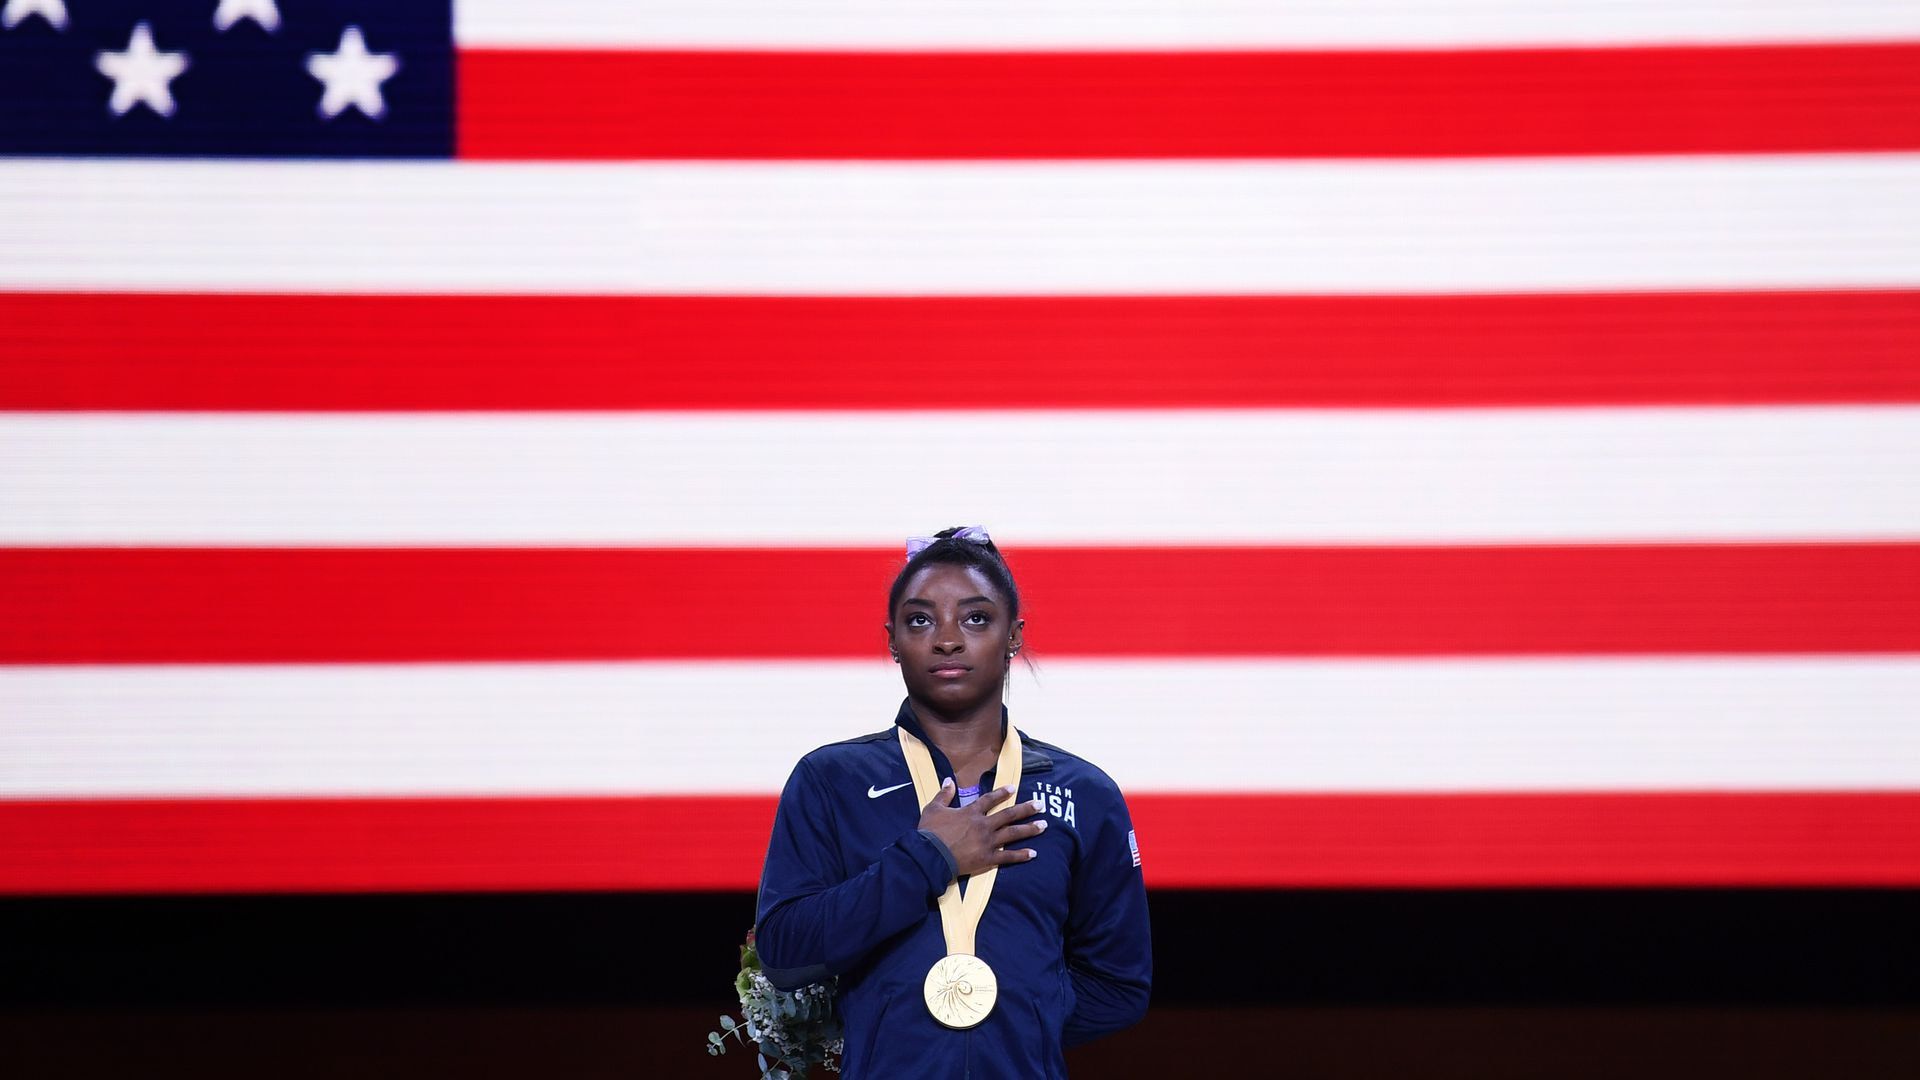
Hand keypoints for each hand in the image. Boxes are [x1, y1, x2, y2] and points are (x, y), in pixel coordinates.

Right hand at [917, 780, 1046, 877]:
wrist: (930, 856)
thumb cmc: (930, 832)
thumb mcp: (933, 809)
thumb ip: (944, 794)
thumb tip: (949, 780)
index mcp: (971, 812)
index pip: (990, 799)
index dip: (1002, 793)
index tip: (1014, 788)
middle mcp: (983, 825)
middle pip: (1008, 815)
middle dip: (1026, 809)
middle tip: (1041, 805)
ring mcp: (987, 842)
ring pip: (1012, 833)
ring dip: (1029, 829)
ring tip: (1044, 825)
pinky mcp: (987, 859)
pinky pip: (1008, 857)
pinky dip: (1021, 855)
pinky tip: (1033, 853)